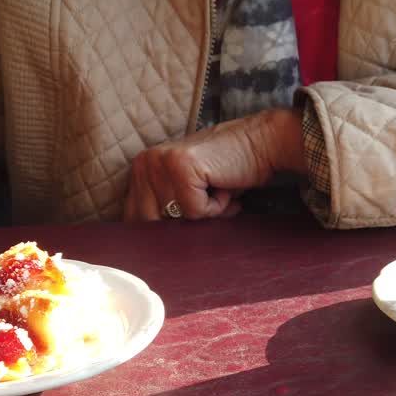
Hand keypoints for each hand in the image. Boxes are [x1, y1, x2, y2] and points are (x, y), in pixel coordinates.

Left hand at [124, 107, 305, 221]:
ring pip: (175, 219)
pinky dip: (216, 206)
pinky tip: (222, 184)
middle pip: (151, 222)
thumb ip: (166, 210)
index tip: (186, 223)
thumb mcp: (186, 191)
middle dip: (183, 223)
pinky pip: (195, 211)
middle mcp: (145, 163)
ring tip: (216, 189)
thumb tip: (152, 251)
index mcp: (141, 168)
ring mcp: (161, 163)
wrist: (260, 144)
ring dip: (204, 213)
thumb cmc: (227, 172)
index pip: (135, 217)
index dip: (161, 232)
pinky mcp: (181, 168)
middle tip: (206, 201)